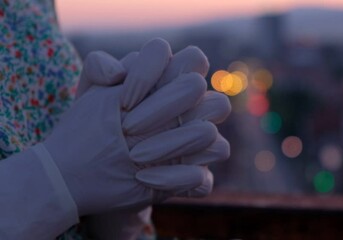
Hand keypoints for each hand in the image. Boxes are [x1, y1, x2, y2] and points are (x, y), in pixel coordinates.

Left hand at [43, 39, 218, 214]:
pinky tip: (144, 178)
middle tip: (128, 127)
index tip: (125, 99)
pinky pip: (203, 176)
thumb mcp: (90, 93)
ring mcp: (197, 142)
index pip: (191, 58)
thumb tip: (117, 73)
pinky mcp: (196, 175)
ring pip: (208, 133)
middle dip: (164, 105)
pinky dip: (175, 179)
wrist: (95, 168)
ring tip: (134, 156)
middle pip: (198, 88)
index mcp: (174, 81)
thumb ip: (98, 67)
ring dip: (171, 143)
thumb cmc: (97, 123)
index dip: (157, 71)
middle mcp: (192, 108)